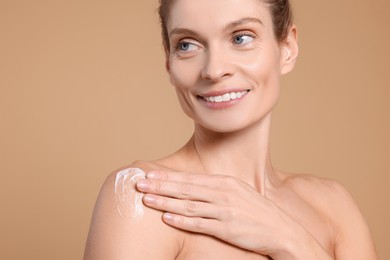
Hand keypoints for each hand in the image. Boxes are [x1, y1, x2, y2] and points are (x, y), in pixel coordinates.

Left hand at [135, 171, 311, 256]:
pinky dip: (181, 222)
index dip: (167, 177)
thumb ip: (215, 188)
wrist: (281, 229)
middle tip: (140, 183)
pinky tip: (166, 220)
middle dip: (160, 186)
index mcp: (224, 182)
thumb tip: (192, 188)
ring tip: (146, 200)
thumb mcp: (237, 191)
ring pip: (188, 205)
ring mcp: (224, 211)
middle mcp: (222, 193)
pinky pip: (199, 224)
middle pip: (185, 189)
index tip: (149, 174)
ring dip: (165, 203)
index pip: (190, 178)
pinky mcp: (227, 228)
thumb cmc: (256, 211)